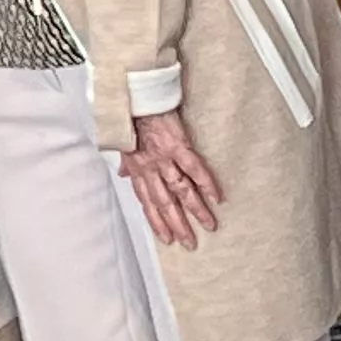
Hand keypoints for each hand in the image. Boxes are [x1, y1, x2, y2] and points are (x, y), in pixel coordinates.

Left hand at [119, 108, 227, 251]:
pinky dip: (207, 184)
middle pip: (165, 203)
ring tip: (209, 226)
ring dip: (196, 210)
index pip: (147, 202)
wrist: (136, 97)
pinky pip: (195, 169)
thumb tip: (123, 175)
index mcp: (137, 169)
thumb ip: (126, 163)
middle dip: (178, 225)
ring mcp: (164, 158)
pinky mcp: (178, 146)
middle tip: (190, 243)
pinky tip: (217, 198)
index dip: (157, 222)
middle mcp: (150, 168)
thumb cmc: (130, 119)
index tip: (168, 239)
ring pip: (182, 190)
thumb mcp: (122, 144)